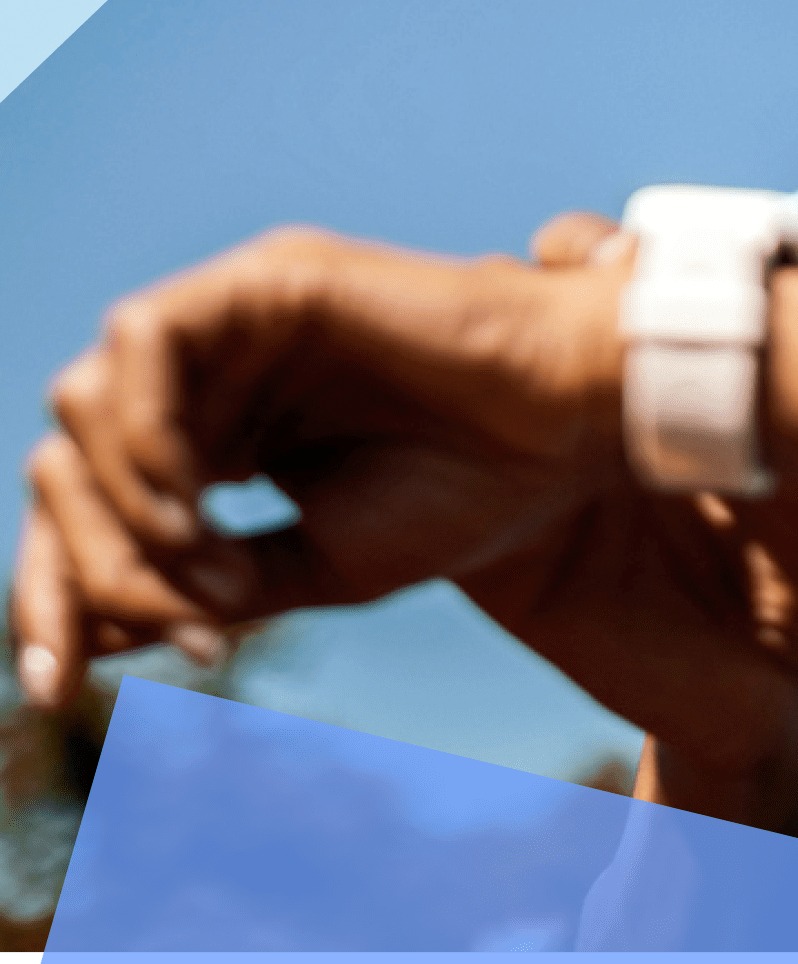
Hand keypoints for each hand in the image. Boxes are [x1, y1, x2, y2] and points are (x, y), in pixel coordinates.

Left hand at [13, 217, 797, 832]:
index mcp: (228, 432)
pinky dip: (145, 429)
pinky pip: (145, 342)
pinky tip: (192, 501)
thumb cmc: (478, 491)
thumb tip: (95, 640)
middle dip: (80, 562)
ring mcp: (236, 318)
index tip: (57, 685)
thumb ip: (212, 588)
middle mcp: (216, 372)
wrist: (575, 425)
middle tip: (171, 633)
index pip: (93, 507)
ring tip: (203, 570)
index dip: (55, 591)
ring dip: (119, 504)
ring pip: (87, 403)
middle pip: (66, 460)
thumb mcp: (324, 564)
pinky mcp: (266, 278)